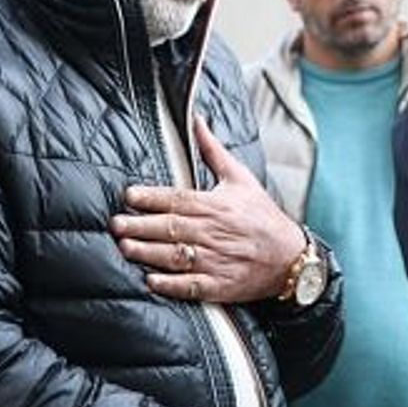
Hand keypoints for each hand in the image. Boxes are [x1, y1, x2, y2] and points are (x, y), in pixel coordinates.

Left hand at [111, 117, 306, 303]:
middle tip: (116, 224)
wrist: (291, 257)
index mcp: (217, 205)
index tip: (129, 196)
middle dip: (141, 225)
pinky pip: (191, 286)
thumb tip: (196, 119)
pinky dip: (171, 284)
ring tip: (125, 247)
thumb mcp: (240, 178)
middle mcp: (214, 232)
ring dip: (149, 252)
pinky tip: (152, 281)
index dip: (152, 197)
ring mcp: (217, 261)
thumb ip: (212, 150)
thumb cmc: (262, 215)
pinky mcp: (220, 286)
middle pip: (172, 227)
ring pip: (176, 256)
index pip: (178, 199)